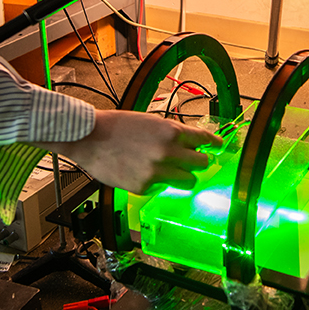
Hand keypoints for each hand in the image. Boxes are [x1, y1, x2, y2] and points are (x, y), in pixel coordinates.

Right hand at [46, 110, 217, 194]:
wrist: (89, 138)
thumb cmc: (117, 126)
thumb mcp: (150, 121)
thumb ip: (171, 134)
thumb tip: (190, 144)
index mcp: (171, 132)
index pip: (204, 140)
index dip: (214, 144)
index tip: (219, 147)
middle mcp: (168, 153)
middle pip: (201, 163)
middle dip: (197, 162)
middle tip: (190, 161)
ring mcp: (157, 172)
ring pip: (188, 181)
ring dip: (182, 176)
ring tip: (168, 171)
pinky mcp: (145, 187)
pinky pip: (162, 188)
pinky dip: (156, 183)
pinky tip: (141, 172)